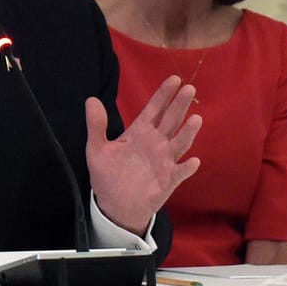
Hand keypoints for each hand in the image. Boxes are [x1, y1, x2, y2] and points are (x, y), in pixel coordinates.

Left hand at [85, 75, 200, 235]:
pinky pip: (180, 172)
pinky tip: (192, 162)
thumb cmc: (108, 176)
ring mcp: (164, 161)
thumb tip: (90, 100)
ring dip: (187, 132)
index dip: (164, 94)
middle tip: (189, 88)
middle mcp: (155, 143)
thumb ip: (96, 126)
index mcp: (140, 132)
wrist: (115, 206)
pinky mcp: (168, 180)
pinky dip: (186, 167)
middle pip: (171, 120)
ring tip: (195, 119)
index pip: (154, 109)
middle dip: (179, 105)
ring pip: (179, 143)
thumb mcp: (97, 150)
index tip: (174, 79)